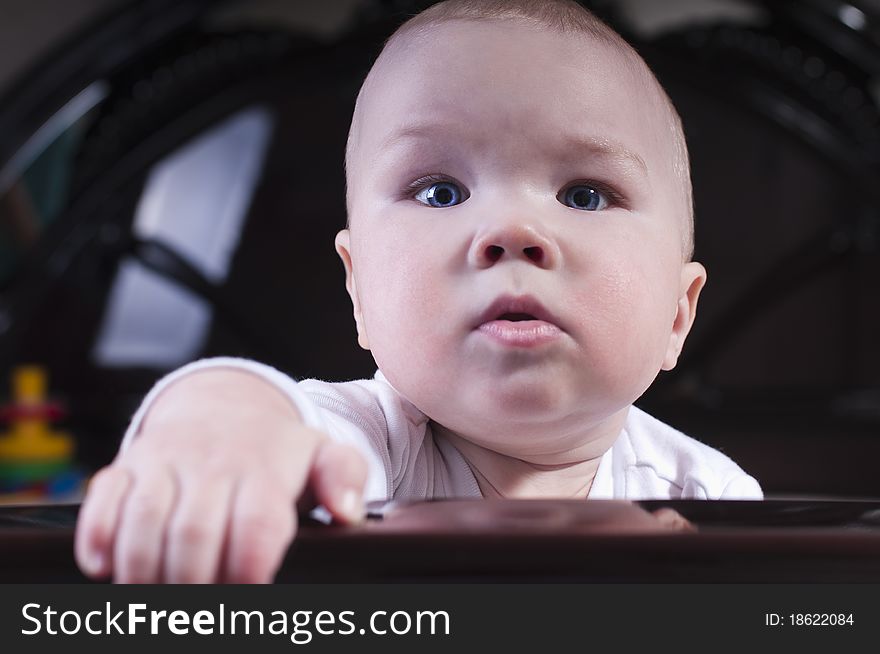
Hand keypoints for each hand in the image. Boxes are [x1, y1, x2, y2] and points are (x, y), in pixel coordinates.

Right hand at [74, 369, 367, 582]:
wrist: (224, 402)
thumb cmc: (276, 449)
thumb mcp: (323, 453)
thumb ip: (344, 477)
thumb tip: (347, 512)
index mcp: (264, 467)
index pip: (256, 522)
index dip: (249, 567)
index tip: (248, 591)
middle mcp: (212, 462)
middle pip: (195, 531)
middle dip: (194, 582)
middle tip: (200, 609)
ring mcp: (166, 461)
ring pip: (145, 518)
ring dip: (144, 570)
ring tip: (156, 599)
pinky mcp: (128, 464)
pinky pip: (103, 497)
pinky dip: (98, 535)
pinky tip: (106, 566)